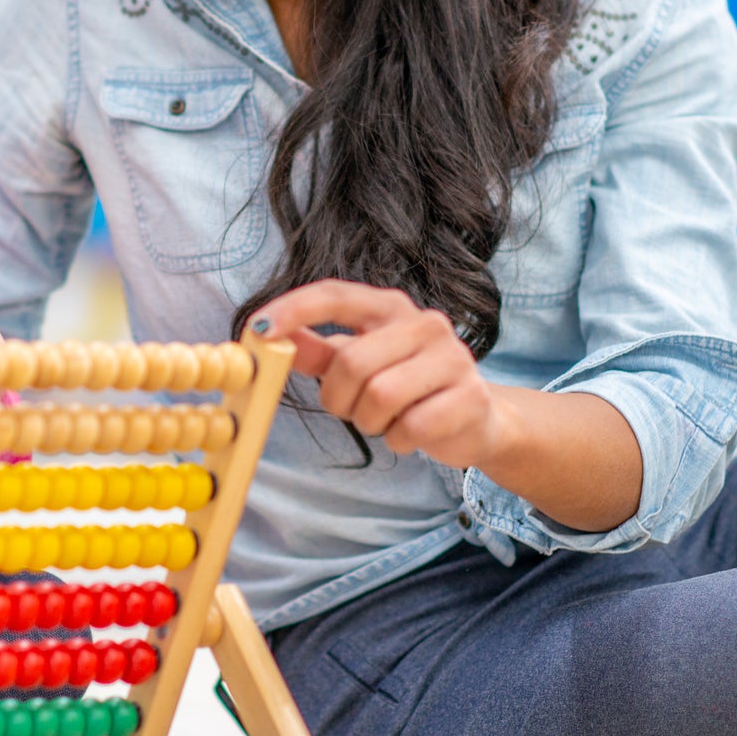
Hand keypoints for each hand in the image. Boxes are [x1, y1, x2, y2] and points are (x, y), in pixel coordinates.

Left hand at [250, 279, 509, 468]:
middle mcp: (424, 323)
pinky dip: (399, 440)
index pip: (335, 295)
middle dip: (338, 398)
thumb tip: (267, 335)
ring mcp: (452, 357)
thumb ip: (317, 350)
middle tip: (351, 410)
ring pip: (380, 396)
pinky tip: (410, 433)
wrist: (479, 420)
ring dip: (370, 422)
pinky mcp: (470, 396)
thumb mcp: (361, 364)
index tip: (258, 329)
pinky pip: (411, 427)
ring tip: (386, 420)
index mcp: (391, 308)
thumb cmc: (409, 388)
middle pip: (351, 361)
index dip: (294, 309)